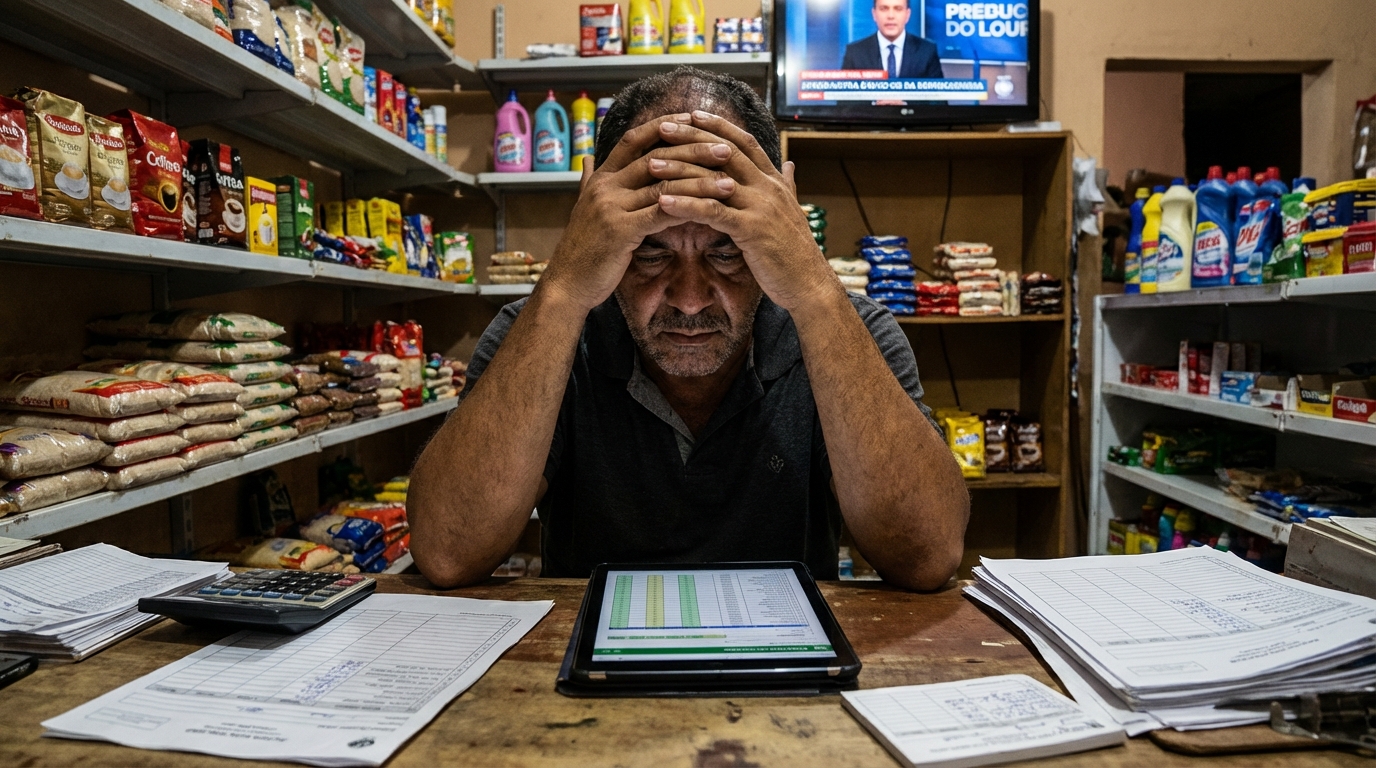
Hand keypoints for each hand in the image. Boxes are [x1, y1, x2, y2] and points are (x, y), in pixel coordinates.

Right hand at [537, 113, 740, 312]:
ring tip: (730, 183)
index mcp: (600, 178)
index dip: (665, 126)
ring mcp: (610, 207)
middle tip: (725, 149)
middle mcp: (604, 186)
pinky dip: (688, 209)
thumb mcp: (583, 207)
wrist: (566, 284)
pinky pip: (661, 213)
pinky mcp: (619, 231)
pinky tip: (712, 210)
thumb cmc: (583, 250)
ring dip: (700, 182)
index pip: (634, 139)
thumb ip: (587, 180)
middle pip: (656, 157)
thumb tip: (586, 157)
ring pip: (664, 185)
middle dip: (693, 150)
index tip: (694, 120)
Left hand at [648, 111, 837, 311]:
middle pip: (725, 151)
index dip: (718, 126)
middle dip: (692, 137)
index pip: (744, 142)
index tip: (692, 114)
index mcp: (774, 182)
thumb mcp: (792, 211)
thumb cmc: (795, 252)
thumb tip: (790, 164)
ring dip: (679, 170)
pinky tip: (662, 203)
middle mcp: (768, 188)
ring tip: (651, 164)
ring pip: (714, 179)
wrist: (809, 284)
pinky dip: (686, 206)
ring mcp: (760, 207)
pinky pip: (713, 213)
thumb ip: (788, 185)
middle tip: (662, 126)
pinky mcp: (751, 230)